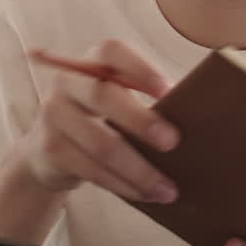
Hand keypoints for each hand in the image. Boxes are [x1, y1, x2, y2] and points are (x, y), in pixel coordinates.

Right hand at [17, 39, 180, 202]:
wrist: (50, 150)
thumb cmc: (100, 119)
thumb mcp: (116, 98)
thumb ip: (143, 97)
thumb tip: (196, 115)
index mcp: (90, 62)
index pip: (111, 50)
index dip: (140, 67)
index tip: (168, 90)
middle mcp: (67, 83)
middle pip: (104, 96)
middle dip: (141, 121)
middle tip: (173, 142)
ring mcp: (53, 115)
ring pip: (100, 143)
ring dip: (139, 170)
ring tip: (168, 188)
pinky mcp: (50, 149)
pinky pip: (92, 170)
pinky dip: (123, 185)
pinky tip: (145, 194)